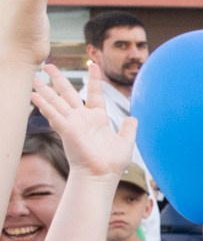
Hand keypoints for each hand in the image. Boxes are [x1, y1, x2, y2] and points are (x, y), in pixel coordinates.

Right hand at [29, 63, 134, 179]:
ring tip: (33, 77)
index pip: (94, 93)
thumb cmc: (112, 163)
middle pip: (68, 93)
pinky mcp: (67, 130)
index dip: (94, 79)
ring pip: (56, 102)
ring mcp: (73, 123)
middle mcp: (82, 118)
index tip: (93, 65)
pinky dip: (43, 105)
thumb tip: (132, 118)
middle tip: (49, 65)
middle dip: (58, 79)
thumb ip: (128, 128)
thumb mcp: (125, 141)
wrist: (102, 176)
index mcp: (97, 118)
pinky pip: (53, 115)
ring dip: (44, 90)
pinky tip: (33, 96)